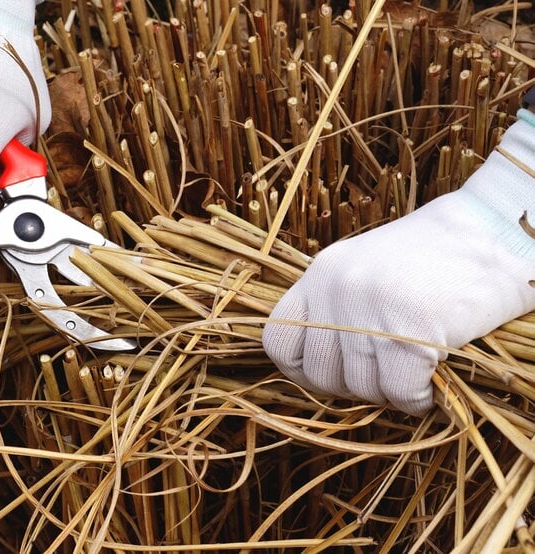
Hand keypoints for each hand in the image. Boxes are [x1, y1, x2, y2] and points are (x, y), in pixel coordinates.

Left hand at [263, 119, 534, 415]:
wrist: (497, 232)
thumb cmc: (436, 260)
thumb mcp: (367, 271)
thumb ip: (337, 309)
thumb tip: (321, 374)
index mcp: (322, 273)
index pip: (278, 339)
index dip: (303, 368)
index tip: (334, 375)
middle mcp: (337, 288)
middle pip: (320, 374)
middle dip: (354, 389)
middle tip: (387, 378)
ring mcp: (370, 306)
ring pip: (362, 388)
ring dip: (392, 394)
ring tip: (416, 374)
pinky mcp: (410, 326)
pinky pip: (400, 392)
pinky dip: (418, 400)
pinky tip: (433, 384)